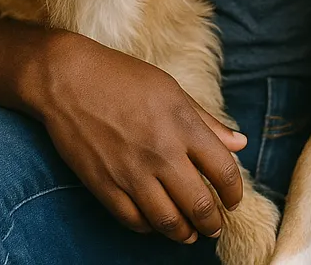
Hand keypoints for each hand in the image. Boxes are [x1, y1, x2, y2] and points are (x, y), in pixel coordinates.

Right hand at [31, 33, 246, 243]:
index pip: (223, 170)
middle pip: (200, 204)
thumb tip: (240, 143)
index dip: (234, 192)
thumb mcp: (172, 89)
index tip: (234, 200)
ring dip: (185, 233)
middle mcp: (161, 152)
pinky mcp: (104, 185)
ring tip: (191, 233)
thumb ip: (207, 120)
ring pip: (168, 221)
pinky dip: (151, 228)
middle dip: (213, 222)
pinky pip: (134, 220)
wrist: (70, 79)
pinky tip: (157, 222)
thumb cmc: (124, 77)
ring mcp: (132, 172)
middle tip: (215, 225)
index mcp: (183, 124)